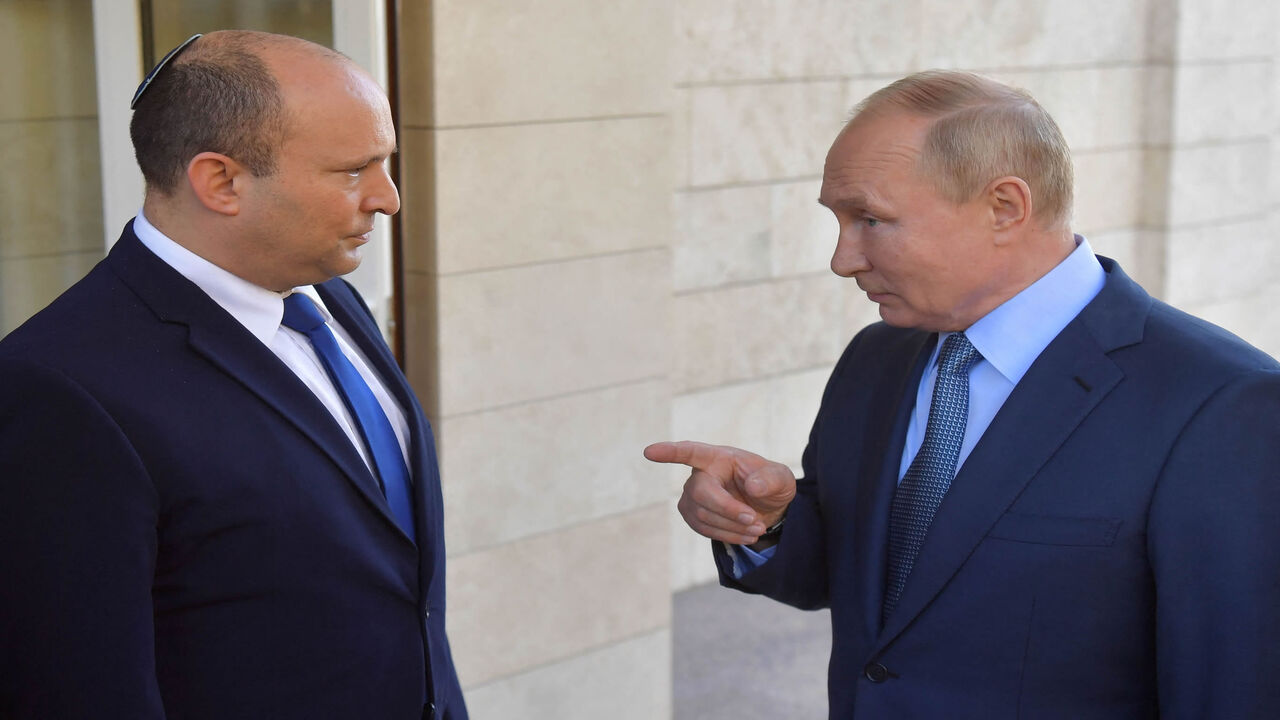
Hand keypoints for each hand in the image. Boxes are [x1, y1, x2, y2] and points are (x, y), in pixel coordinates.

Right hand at [644, 440, 795, 544]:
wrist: (767, 508)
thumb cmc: (770, 485)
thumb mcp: (782, 479)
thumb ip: (771, 479)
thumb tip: (752, 487)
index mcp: (719, 457)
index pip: (691, 452)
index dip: (670, 452)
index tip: (649, 452)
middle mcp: (700, 474)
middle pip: (700, 493)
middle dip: (728, 510)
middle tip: (756, 522)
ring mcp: (692, 496)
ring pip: (702, 515)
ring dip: (732, 527)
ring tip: (757, 529)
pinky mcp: (692, 514)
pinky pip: (703, 529)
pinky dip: (727, 535)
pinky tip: (746, 535)